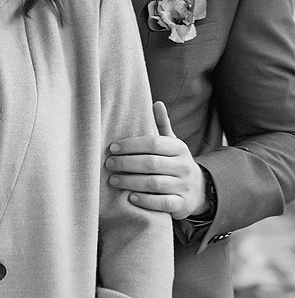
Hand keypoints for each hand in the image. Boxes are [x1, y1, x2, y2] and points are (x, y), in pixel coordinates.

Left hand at [106, 101, 208, 219]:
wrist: (198, 190)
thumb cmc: (175, 162)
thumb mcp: (172, 143)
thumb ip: (162, 125)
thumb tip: (156, 103)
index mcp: (179, 148)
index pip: (153, 143)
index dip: (131, 145)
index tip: (112, 148)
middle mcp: (183, 166)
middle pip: (152, 163)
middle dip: (126, 164)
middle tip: (108, 164)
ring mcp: (184, 186)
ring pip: (155, 184)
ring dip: (131, 182)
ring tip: (113, 180)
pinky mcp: (182, 204)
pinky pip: (163, 203)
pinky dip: (146, 201)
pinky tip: (131, 198)